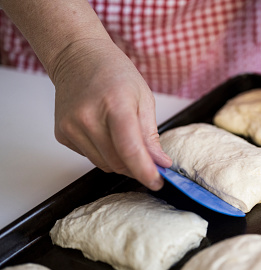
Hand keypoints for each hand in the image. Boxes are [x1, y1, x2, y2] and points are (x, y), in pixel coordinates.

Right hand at [51, 38, 171, 189]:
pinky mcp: (61, 133)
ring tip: (124, 138)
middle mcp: (87, 118)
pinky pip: (89, 157)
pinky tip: (104, 132)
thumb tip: (160, 163)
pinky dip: (103, 153)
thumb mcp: (144, 98)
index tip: (157, 182)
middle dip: (136, 167)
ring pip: (103, 164)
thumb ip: (151, 135)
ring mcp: (71, 127)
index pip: (130, 150)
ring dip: (120, 162)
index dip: (145, 172)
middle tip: (148, 159)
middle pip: (117, 162)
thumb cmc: (115, 73)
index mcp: (115, 105)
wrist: (78, 57)